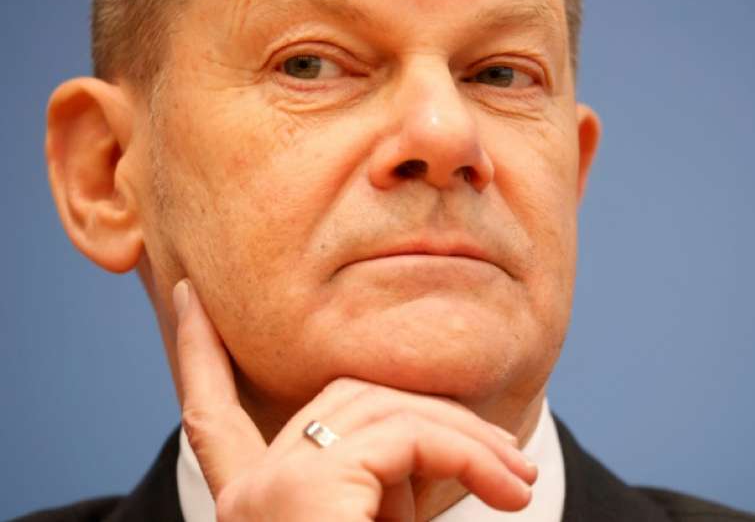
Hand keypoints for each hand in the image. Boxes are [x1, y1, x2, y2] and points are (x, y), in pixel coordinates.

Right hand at [173, 279, 536, 520]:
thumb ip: (385, 488)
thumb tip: (457, 450)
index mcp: (254, 507)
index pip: (211, 419)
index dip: (200, 357)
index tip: (187, 301)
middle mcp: (247, 494)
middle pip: (344, 402)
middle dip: (433, 419)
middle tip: (509, 463)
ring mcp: (268, 491)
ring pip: (379, 409)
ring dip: (464, 439)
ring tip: (519, 482)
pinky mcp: (306, 492)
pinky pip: (406, 435)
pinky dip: (467, 452)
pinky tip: (509, 486)